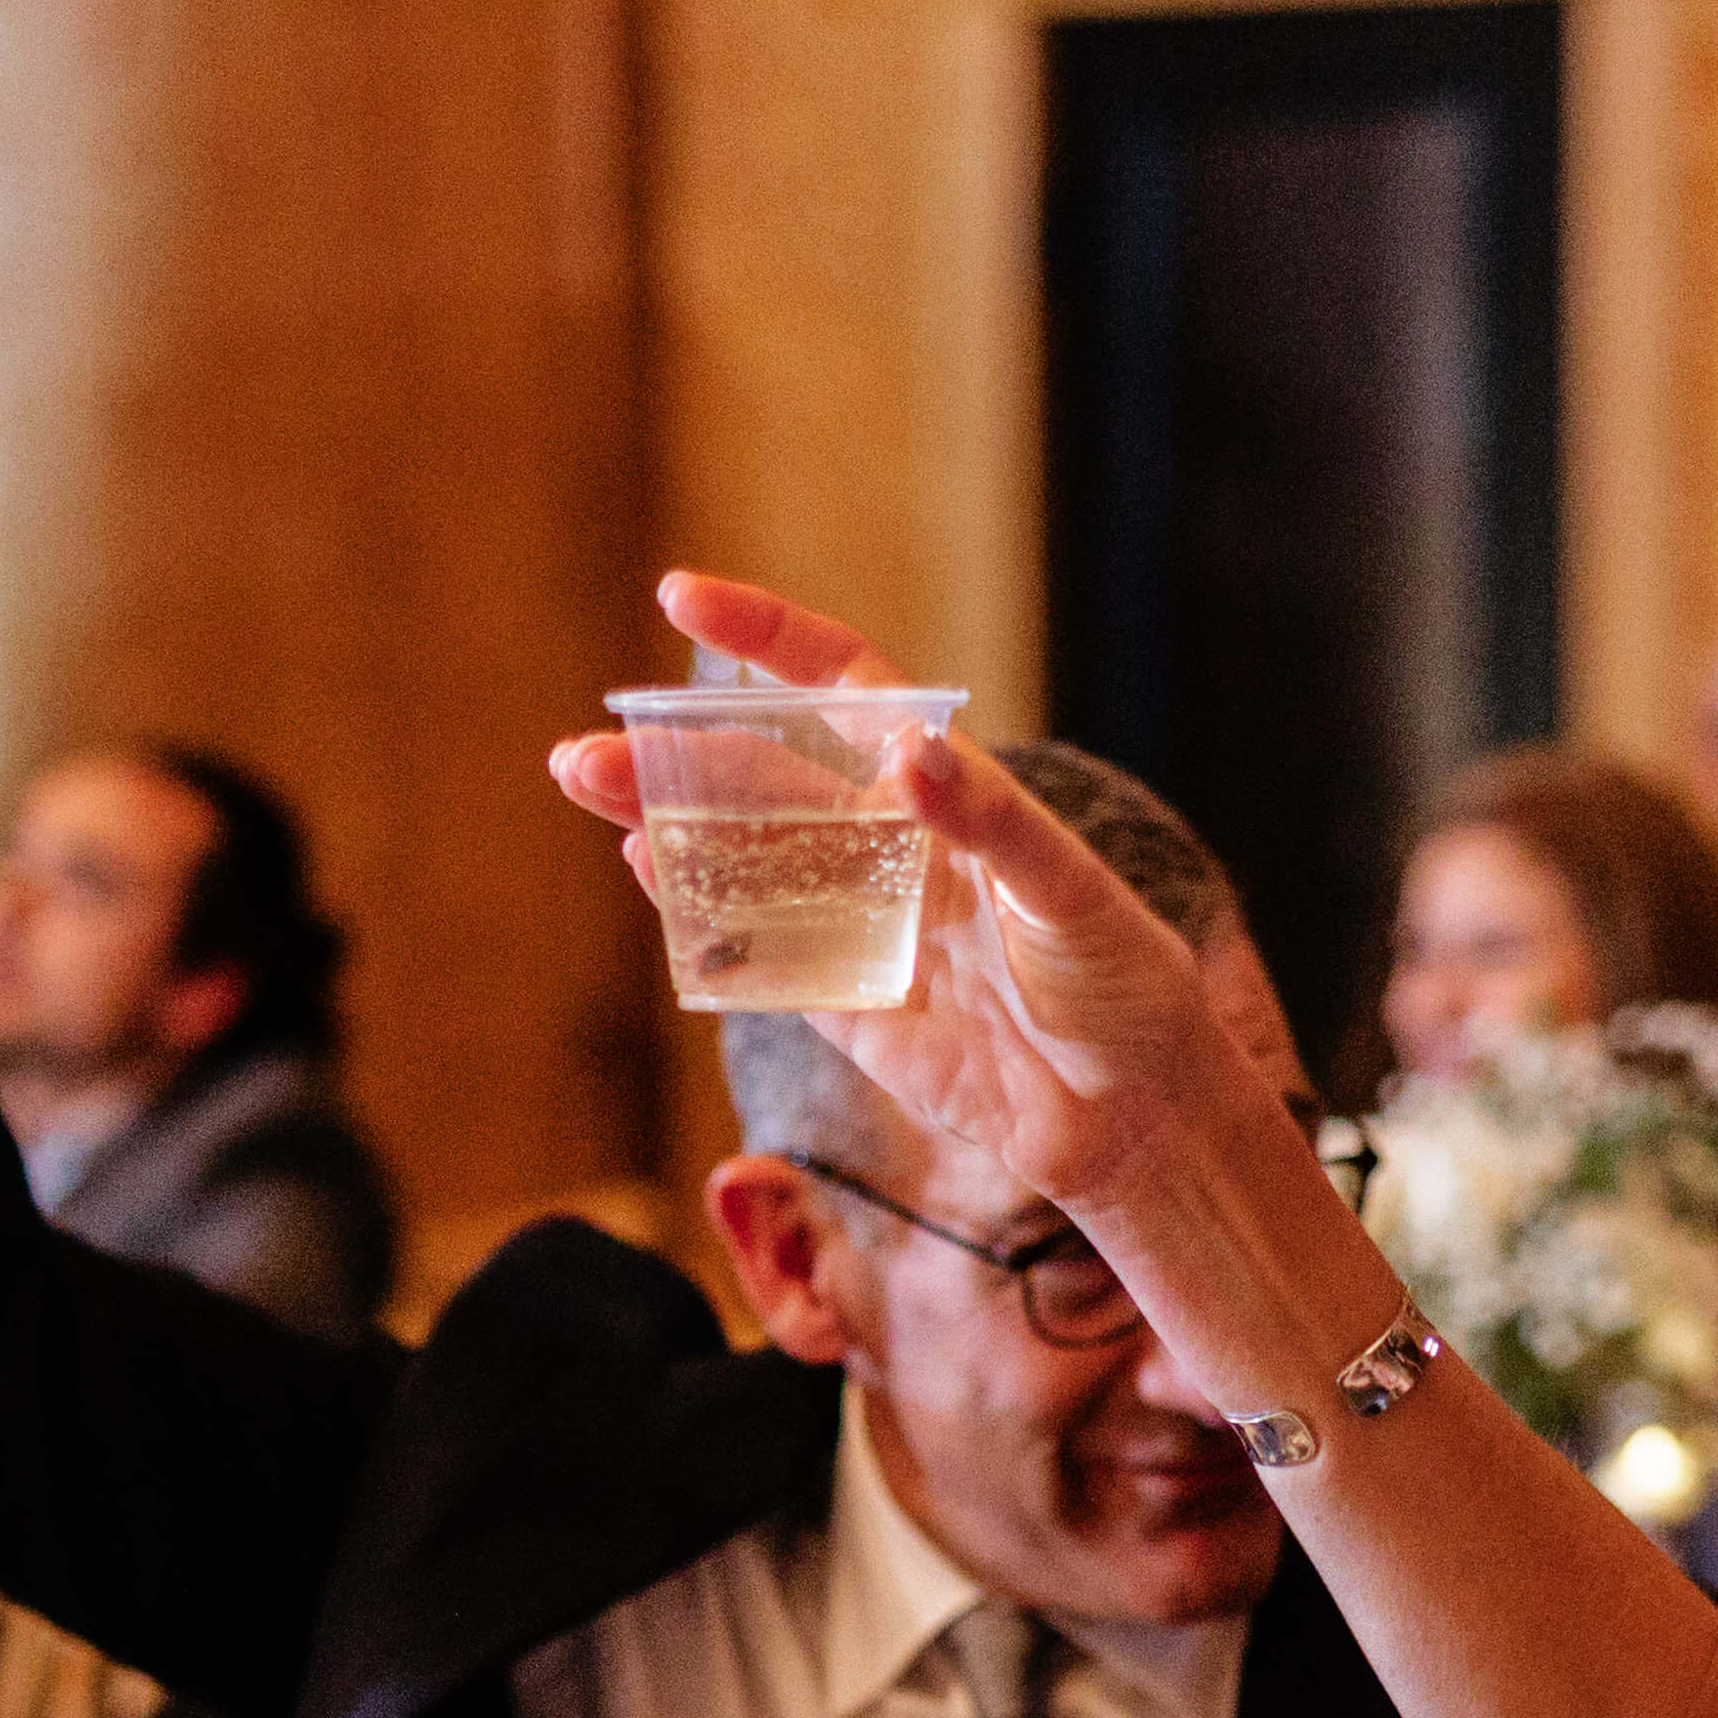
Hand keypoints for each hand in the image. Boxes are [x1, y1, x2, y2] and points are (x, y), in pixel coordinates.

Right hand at [540, 576, 1239, 1211]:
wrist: (1132, 1121)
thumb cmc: (1122, 988)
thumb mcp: (1070, 893)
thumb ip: (991, 824)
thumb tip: (907, 751)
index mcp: (947, 794)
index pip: (842, 689)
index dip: (766, 640)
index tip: (681, 596)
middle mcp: (894, 847)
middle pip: (763, 777)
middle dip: (674, 753)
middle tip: (585, 752)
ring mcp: (863, 925)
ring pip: (744, 857)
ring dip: (667, 821)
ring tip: (590, 788)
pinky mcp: (849, 1008)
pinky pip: (761, 953)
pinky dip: (703, 915)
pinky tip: (650, 871)